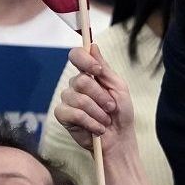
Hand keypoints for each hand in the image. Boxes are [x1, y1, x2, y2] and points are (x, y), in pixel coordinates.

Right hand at [54, 45, 136, 159]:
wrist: (119, 138)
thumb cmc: (120, 113)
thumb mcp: (119, 88)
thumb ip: (105, 69)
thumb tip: (92, 45)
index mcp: (89, 74)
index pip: (76, 55)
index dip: (85, 60)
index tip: (98, 70)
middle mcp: (76, 85)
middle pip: (81, 81)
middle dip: (101, 97)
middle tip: (111, 108)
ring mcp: (68, 99)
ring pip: (79, 99)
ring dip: (98, 112)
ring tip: (105, 120)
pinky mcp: (63, 115)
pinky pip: (74, 114)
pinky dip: (90, 122)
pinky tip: (97, 128)